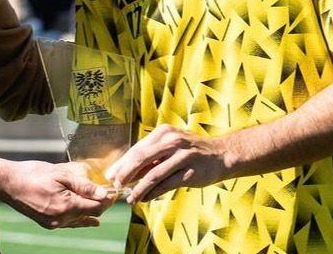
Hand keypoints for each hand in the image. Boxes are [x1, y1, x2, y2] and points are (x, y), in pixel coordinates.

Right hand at [0, 160, 114, 228]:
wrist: (8, 183)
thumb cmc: (33, 174)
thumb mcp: (61, 174)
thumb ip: (83, 185)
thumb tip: (103, 194)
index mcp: (66, 206)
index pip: (96, 208)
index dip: (107, 200)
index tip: (114, 191)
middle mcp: (61, 219)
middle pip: (90, 214)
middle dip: (100, 204)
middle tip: (109, 193)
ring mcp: (54, 224)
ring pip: (80, 220)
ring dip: (90, 211)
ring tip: (100, 202)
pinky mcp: (48, 224)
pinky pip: (70, 222)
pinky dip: (79, 216)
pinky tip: (87, 217)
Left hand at [104, 124, 231, 204]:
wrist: (222, 155)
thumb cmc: (191, 152)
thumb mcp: (171, 147)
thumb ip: (151, 157)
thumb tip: (127, 173)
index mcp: (164, 133)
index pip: (138, 149)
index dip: (122, 163)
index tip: (110, 175)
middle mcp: (172, 141)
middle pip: (142, 158)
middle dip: (126, 174)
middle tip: (116, 186)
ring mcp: (182, 156)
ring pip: (153, 174)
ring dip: (139, 188)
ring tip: (130, 199)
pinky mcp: (190, 172)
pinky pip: (167, 184)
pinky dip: (153, 193)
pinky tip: (145, 199)